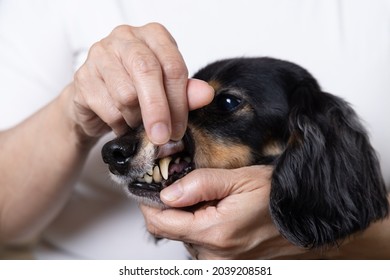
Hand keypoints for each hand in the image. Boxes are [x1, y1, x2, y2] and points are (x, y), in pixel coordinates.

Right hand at [66, 23, 213, 142]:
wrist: (96, 101)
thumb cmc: (136, 91)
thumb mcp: (166, 90)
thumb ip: (186, 92)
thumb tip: (206, 95)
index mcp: (153, 36)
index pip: (173, 65)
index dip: (179, 101)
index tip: (179, 127)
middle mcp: (125, 38)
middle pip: (147, 72)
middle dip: (158, 111)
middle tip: (163, 136)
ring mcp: (100, 55)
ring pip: (126, 94)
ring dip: (135, 119)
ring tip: (136, 121)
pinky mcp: (82, 77)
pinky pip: (107, 108)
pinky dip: (118, 124)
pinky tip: (120, 122)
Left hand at [139, 166, 310, 258]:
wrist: (306, 217)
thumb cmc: (278, 198)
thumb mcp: (239, 179)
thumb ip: (200, 184)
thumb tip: (167, 193)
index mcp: (215, 232)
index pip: (160, 222)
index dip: (149, 203)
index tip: (151, 187)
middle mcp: (215, 254)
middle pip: (171, 230)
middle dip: (174, 206)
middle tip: (190, 186)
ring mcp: (221, 261)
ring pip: (186, 236)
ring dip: (189, 216)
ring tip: (212, 200)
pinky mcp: (226, 263)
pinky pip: (201, 243)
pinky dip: (202, 226)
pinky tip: (219, 212)